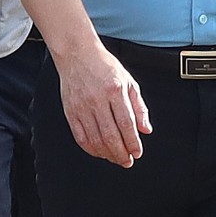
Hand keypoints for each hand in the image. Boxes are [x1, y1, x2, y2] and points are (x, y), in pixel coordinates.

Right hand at [56, 42, 150, 166]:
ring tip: (115, 158)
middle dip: (121, 153)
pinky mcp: (70, 111)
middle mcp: (97, 99)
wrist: (77, 54)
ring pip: (95, 138)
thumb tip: (145, 129)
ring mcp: (81, 106)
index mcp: (114, 90)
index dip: (133, 142)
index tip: (137, 152)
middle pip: (110, 134)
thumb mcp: (129, 82)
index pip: (126, 123)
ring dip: (107, 153)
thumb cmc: (104, 66)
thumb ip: (139, 107)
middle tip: (127, 161)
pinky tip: (98, 151)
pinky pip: (80, 136)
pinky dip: (90, 148)